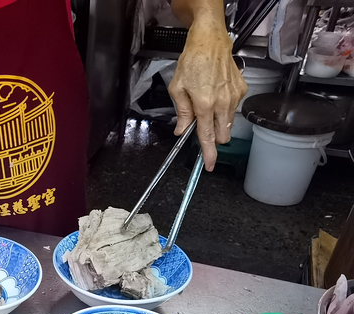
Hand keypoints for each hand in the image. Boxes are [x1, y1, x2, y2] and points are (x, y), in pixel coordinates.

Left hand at [168, 16, 246, 170]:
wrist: (210, 42)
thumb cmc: (192, 61)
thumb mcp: (177, 89)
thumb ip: (182, 113)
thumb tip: (182, 130)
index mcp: (204, 105)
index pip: (207, 137)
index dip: (209, 154)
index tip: (209, 165)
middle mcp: (222, 103)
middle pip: (223, 134)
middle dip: (213, 137)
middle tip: (202, 126)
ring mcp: (234, 97)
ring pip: (229, 122)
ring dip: (218, 121)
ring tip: (207, 104)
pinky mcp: (242, 90)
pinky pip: (233, 108)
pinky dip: (224, 108)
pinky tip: (216, 94)